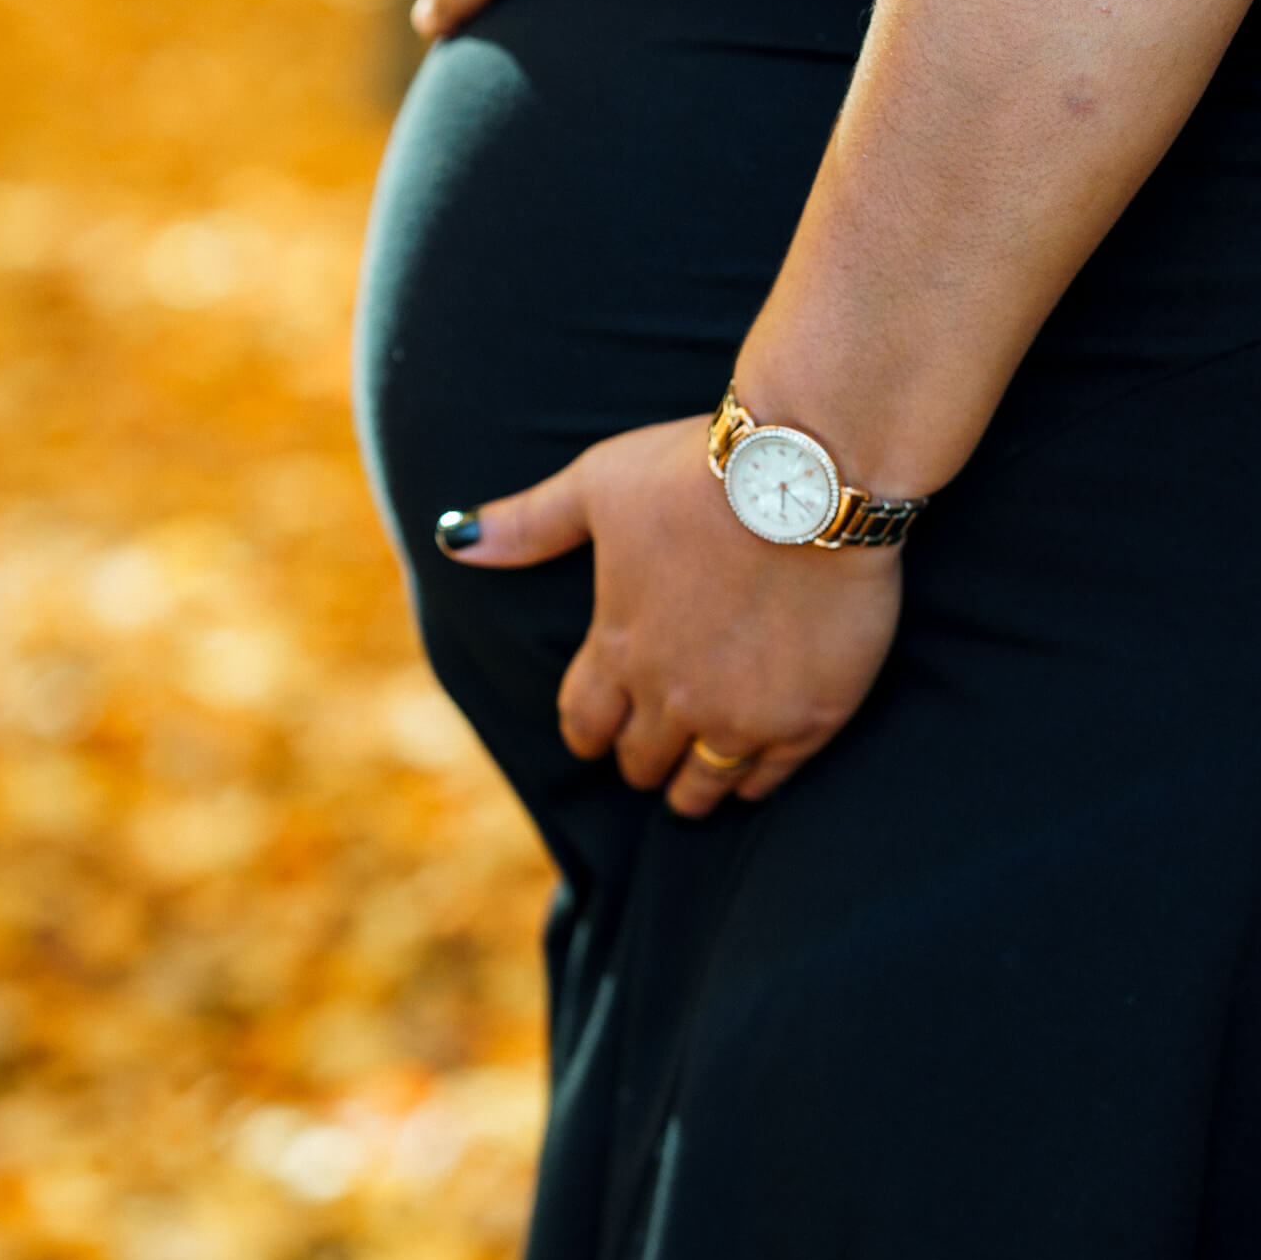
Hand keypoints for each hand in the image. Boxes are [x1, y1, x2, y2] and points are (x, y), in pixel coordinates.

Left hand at [435, 417, 901, 818]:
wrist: (808, 474)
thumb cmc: (696, 471)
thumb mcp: (598, 484)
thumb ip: (528, 524)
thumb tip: (452, 538)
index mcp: (617, 645)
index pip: (585, 721)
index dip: (588, 734)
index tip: (596, 739)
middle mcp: (670, 693)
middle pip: (642, 760)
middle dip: (641, 760)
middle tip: (652, 758)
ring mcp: (740, 713)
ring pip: (702, 785)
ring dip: (693, 788)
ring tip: (697, 787)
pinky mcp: (806, 718)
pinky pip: (768, 778)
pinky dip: (754, 780)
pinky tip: (754, 772)